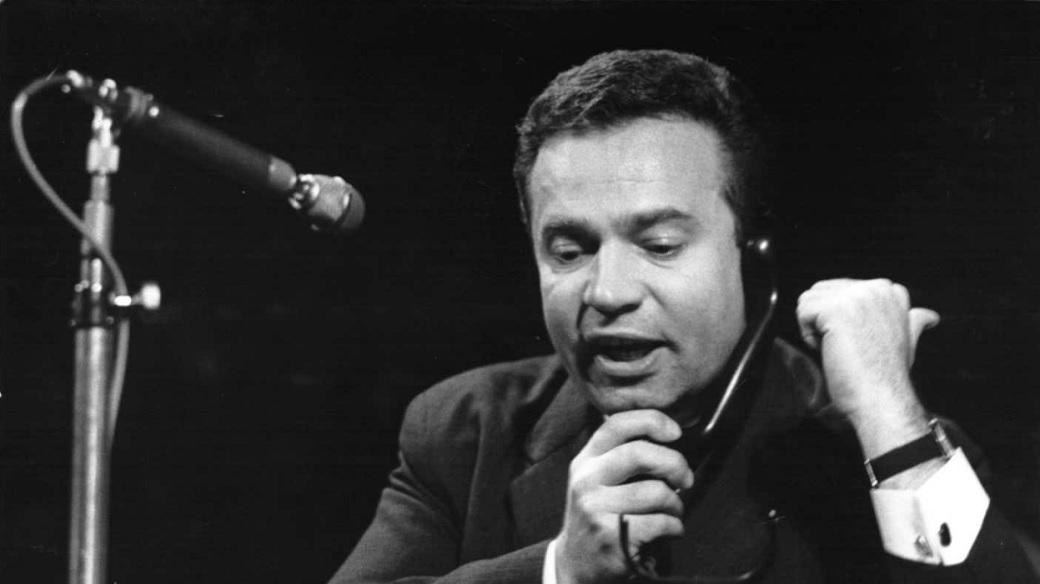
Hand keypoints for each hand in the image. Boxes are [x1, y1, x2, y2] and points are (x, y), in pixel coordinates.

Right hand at [556, 409, 693, 583]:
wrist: (576, 562)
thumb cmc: (599, 514)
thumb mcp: (598, 478)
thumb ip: (621, 454)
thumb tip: (668, 433)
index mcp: (586, 459)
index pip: (617, 424)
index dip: (652, 421)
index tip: (676, 432)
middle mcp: (586, 479)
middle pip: (639, 453)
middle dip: (675, 464)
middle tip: (686, 479)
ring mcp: (594, 508)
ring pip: (655, 492)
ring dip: (676, 502)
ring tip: (674, 511)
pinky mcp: (609, 536)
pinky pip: (660, 522)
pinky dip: (675, 526)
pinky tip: (670, 530)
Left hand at [796, 278, 938, 456]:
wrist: (881, 398)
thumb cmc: (887, 375)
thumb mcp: (905, 341)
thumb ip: (912, 322)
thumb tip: (929, 316)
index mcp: (890, 291)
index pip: (841, 289)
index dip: (841, 318)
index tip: (860, 340)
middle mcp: (876, 287)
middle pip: (822, 291)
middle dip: (824, 320)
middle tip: (848, 346)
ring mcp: (856, 295)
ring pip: (809, 299)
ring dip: (815, 327)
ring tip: (840, 347)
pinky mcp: (836, 308)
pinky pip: (802, 311)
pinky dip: (808, 335)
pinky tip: (831, 349)